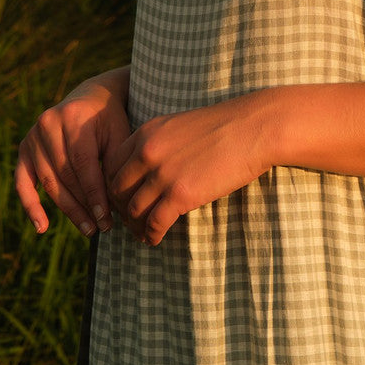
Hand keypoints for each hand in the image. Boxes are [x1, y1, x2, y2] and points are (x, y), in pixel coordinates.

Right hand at [15, 67, 131, 237]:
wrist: (92, 96)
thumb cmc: (110, 119)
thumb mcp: (119, 133)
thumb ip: (114, 163)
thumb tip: (111, 206)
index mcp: (73, 116)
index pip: (83, 164)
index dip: (94, 194)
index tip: (107, 219)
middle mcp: (47, 124)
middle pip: (64, 175)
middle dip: (83, 205)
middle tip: (99, 229)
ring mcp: (32, 136)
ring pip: (48, 182)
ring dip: (67, 210)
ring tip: (87, 229)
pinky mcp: (23, 148)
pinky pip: (22, 182)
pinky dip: (30, 205)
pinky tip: (42, 227)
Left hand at [106, 91, 272, 246]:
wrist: (252, 128)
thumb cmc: (223, 126)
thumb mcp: (179, 126)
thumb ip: (158, 144)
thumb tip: (147, 169)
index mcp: (147, 133)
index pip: (112, 165)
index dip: (114, 186)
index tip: (124, 198)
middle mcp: (148, 152)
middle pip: (117, 190)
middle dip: (121, 208)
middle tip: (131, 220)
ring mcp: (163, 174)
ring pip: (132, 210)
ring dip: (135, 226)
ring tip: (143, 233)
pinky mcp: (181, 195)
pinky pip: (154, 223)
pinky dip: (151, 235)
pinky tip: (156, 239)